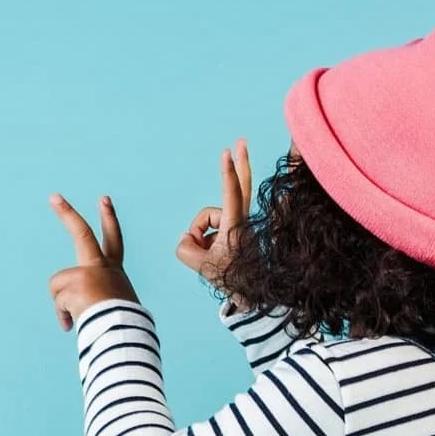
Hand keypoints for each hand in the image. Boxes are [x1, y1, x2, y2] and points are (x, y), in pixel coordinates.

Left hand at [48, 194, 138, 331]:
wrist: (124, 334)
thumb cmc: (122, 328)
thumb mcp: (113, 311)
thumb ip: (94, 307)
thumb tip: (68, 323)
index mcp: (114, 271)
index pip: (113, 240)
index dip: (109, 219)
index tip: (104, 200)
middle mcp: (102, 267)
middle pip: (82, 233)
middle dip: (68, 214)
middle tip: (54, 197)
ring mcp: (88, 273)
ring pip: (59, 285)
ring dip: (63, 304)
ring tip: (82, 316)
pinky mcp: (76, 284)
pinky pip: (58, 301)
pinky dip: (63, 315)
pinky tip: (74, 324)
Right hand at [175, 138, 251, 293]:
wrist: (249, 294)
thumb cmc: (229, 278)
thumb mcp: (199, 264)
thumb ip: (185, 246)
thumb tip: (189, 237)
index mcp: (236, 226)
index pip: (230, 193)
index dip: (226, 171)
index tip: (227, 152)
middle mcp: (240, 221)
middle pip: (239, 186)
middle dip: (240, 163)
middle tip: (241, 141)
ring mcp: (238, 225)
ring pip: (209, 218)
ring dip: (202, 235)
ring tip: (210, 255)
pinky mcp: (235, 230)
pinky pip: (211, 227)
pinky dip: (206, 239)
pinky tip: (212, 254)